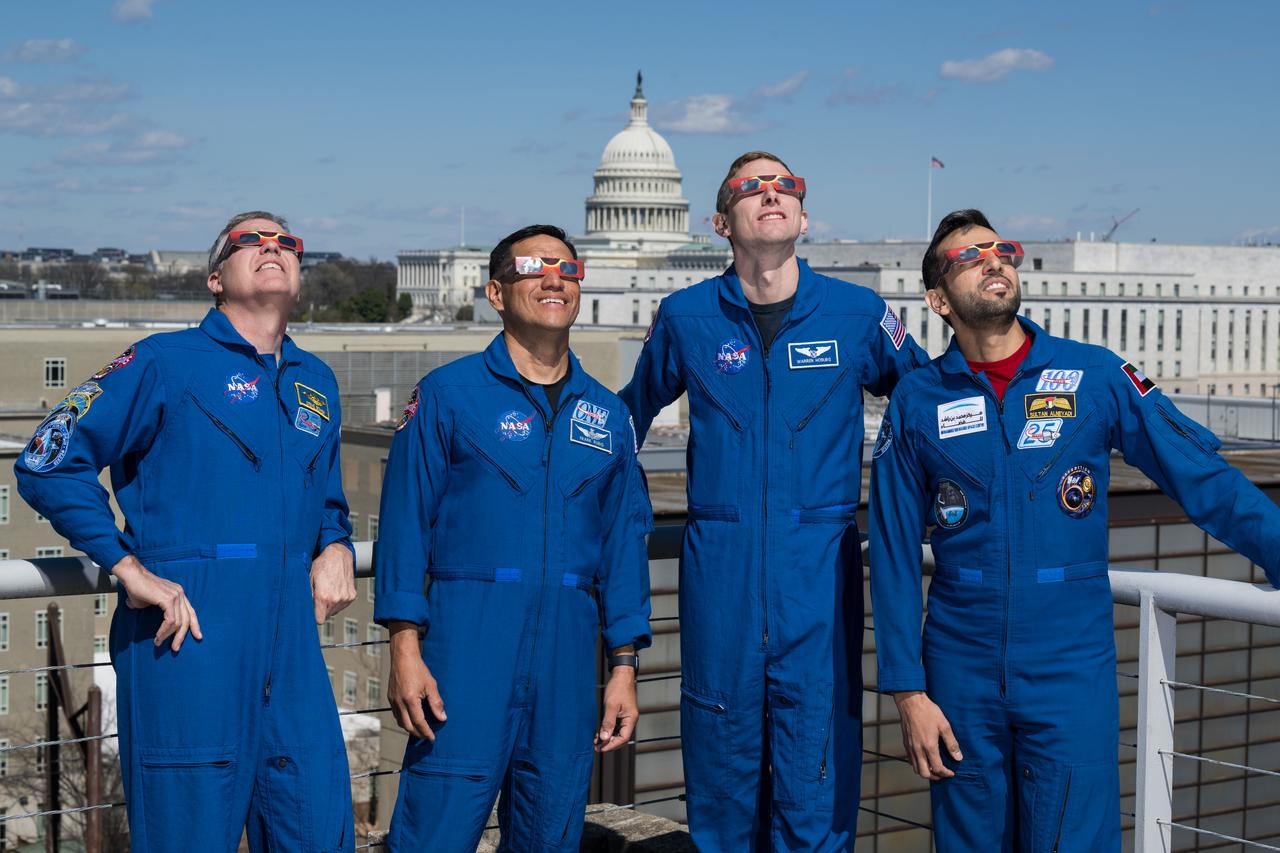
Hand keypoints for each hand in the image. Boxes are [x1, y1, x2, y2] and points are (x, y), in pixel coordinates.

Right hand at [112, 554, 202, 652]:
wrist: (131, 576)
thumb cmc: (138, 588)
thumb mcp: (152, 602)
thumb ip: (159, 611)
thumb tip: (156, 625)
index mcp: (179, 594)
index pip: (190, 611)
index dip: (194, 625)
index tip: (197, 636)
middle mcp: (180, 594)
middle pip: (187, 619)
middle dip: (182, 635)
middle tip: (176, 648)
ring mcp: (175, 595)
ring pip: (179, 622)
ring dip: (169, 635)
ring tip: (159, 643)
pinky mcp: (168, 599)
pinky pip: (170, 620)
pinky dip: (164, 630)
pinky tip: (158, 637)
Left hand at [309, 542, 355, 624]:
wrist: (338, 554)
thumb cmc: (322, 564)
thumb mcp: (308, 579)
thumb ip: (306, 596)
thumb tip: (302, 609)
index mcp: (323, 596)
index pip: (318, 620)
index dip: (314, 616)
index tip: (311, 611)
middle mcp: (336, 599)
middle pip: (326, 616)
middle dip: (321, 609)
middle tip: (318, 597)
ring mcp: (345, 598)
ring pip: (334, 611)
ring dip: (329, 606)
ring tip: (327, 591)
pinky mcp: (352, 596)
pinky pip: (342, 605)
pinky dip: (337, 601)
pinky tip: (334, 590)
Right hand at [387, 622, 446, 740]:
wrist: (402, 657)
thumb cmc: (418, 669)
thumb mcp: (431, 685)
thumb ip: (436, 703)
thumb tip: (442, 718)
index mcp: (410, 700)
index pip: (419, 722)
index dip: (426, 732)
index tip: (432, 738)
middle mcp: (399, 703)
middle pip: (407, 726)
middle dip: (418, 733)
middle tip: (427, 736)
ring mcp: (393, 701)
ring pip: (400, 722)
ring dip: (410, 728)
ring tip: (420, 730)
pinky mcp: (390, 698)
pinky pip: (396, 714)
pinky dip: (404, 720)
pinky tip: (411, 718)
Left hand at [595, 665, 637, 752]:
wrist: (621, 675)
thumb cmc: (618, 688)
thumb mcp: (611, 706)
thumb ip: (608, 722)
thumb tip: (604, 738)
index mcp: (631, 718)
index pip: (623, 738)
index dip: (612, 745)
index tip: (602, 748)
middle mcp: (630, 720)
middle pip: (621, 738)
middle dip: (609, 744)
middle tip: (597, 748)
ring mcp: (626, 717)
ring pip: (617, 733)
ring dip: (607, 738)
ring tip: (596, 743)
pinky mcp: (621, 714)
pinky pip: (615, 727)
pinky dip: (607, 731)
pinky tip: (598, 734)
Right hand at [894, 691, 962, 779]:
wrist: (910, 702)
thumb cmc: (928, 712)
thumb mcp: (944, 725)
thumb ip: (952, 743)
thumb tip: (958, 757)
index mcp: (929, 746)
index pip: (937, 768)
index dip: (946, 774)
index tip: (951, 773)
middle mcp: (918, 750)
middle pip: (924, 773)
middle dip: (935, 777)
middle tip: (943, 773)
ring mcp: (910, 747)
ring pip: (915, 768)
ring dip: (925, 772)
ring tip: (934, 768)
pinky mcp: (905, 743)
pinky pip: (910, 760)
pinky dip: (918, 764)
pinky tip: (924, 758)